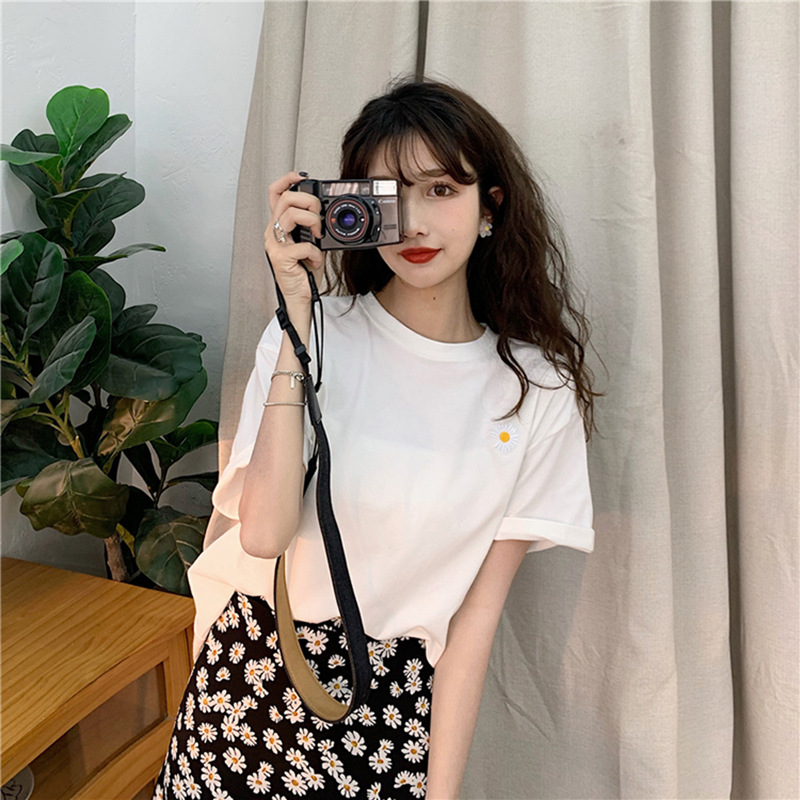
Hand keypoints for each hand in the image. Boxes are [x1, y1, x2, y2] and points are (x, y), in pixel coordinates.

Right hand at [265, 171, 325, 305]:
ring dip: (312, 222)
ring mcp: (274, 244)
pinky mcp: (280, 257)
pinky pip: (303, 245)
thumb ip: (312, 227)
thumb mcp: (310, 243)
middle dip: (309, 202)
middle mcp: (273, 232)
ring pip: (291, 215)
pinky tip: (314, 262)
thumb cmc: (303, 271)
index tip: (301, 176)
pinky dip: (315, 254)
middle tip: (319, 219)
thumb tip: (324, 213)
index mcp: (279, 225)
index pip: (275, 193)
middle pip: (286, 199)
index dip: (286, 180)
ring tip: (318, 236)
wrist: (300, 296)